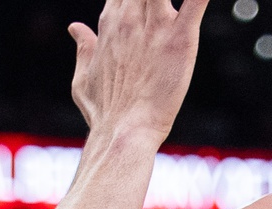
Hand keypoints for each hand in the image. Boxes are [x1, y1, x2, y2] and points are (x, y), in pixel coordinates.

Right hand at [69, 0, 208, 144]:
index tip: (133, 1)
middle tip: (154, 5)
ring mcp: (155, 27)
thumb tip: (74, 27)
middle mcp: (130, 19)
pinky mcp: (180, 39)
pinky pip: (196, 2)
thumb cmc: (104, 114)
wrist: (124, 132)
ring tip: (169, 6)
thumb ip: (83, 49)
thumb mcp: (83, 80)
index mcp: (110, 26)